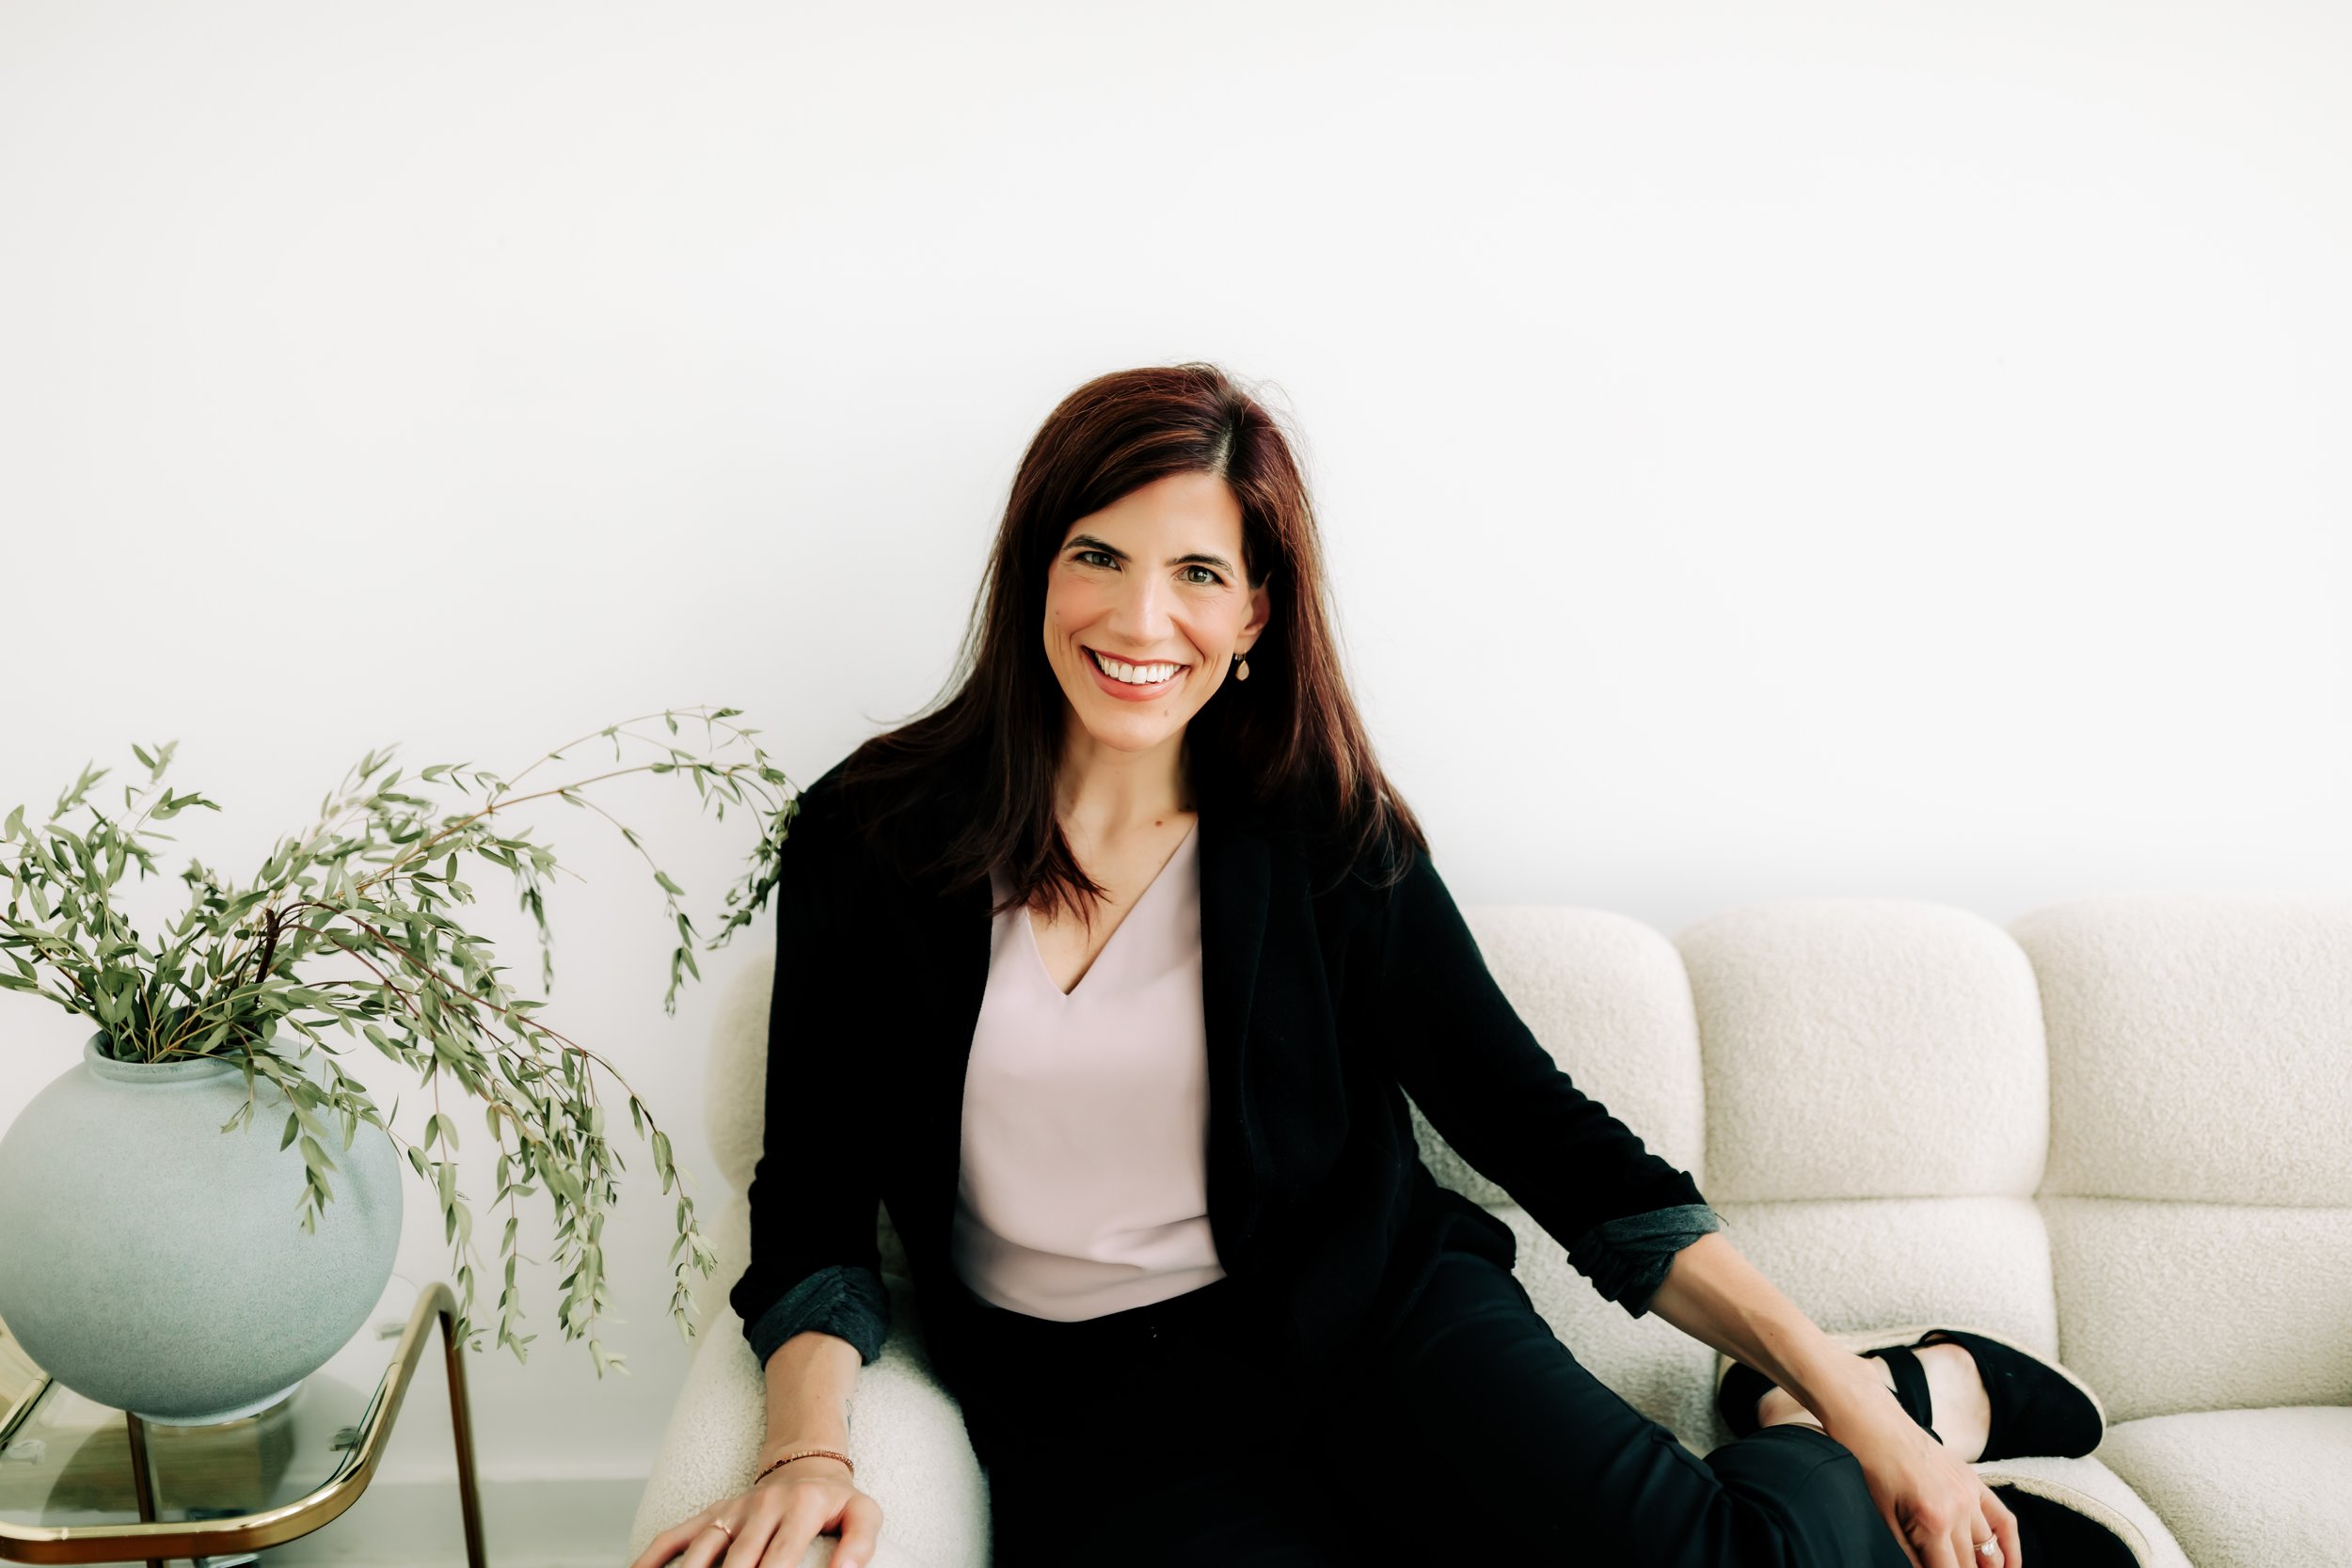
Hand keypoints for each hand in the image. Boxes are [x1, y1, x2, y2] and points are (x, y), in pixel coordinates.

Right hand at [626, 1458, 881, 1567]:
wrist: (806, 1465)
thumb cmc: (836, 1500)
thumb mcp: (864, 1513)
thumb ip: (861, 1542)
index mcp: (799, 1509)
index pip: (780, 1558)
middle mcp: (760, 1508)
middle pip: (737, 1560)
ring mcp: (731, 1511)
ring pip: (701, 1549)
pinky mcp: (712, 1514)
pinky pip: (675, 1535)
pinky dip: (651, 1557)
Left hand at [1820, 1380, 2023, 1567]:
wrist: (1876, 1426)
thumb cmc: (1873, 1471)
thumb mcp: (1884, 1520)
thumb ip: (1910, 1556)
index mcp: (1933, 1523)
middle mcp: (1958, 1510)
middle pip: (1971, 1564)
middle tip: (1951, 1567)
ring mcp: (1970, 1495)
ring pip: (1990, 1548)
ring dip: (1987, 1567)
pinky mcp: (1974, 1482)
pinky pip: (2004, 1520)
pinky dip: (2011, 1547)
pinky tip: (2010, 1566)